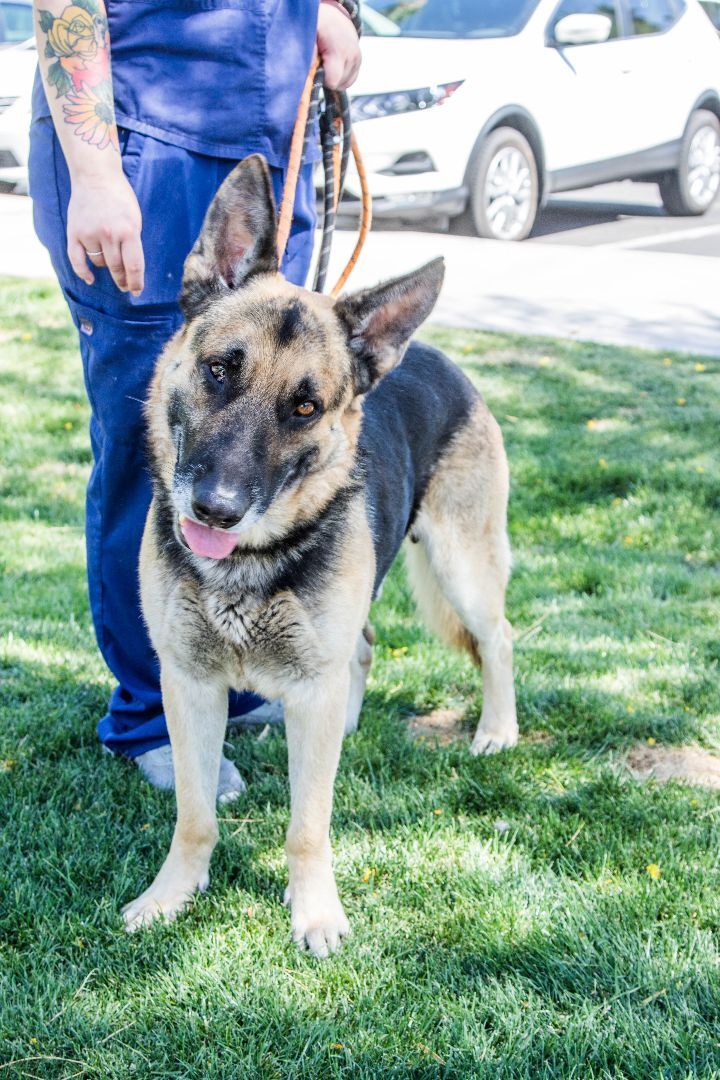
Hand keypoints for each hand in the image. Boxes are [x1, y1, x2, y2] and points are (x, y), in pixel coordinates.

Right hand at [66, 166, 144, 295]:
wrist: (96, 176)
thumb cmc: (119, 198)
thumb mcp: (134, 219)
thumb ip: (133, 242)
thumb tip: (132, 269)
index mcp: (129, 231)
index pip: (134, 266)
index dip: (136, 283)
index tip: (137, 292)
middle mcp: (109, 234)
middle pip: (117, 268)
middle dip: (123, 281)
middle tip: (125, 286)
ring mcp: (90, 234)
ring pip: (100, 263)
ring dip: (106, 265)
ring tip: (110, 259)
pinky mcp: (75, 232)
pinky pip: (77, 260)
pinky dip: (83, 272)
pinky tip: (90, 279)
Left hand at [316, 1, 360, 90]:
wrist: (333, 14)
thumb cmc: (317, 24)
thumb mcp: (309, 32)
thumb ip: (308, 51)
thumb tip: (309, 68)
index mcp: (339, 50)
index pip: (332, 81)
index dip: (320, 78)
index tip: (315, 65)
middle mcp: (352, 55)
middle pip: (337, 84)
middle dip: (326, 76)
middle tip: (319, 60)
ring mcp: (357, 59)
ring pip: (343, 84)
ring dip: (332, 76)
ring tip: (326, 60)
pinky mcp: (359, 62)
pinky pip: (349, 81)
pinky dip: (339, 76)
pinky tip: (333, 64)